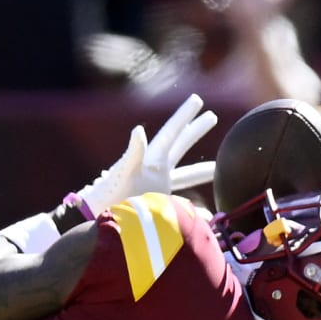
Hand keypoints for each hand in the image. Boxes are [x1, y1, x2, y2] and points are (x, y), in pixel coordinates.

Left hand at [78, 94, 219, 216]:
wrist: (103, 219)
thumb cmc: (110, 195)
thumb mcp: (123, 171)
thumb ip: (134, 151)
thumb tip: (139, 130)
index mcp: (152, 160)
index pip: (172, 134)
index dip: (184, 117)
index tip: (197, 100)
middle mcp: (155, 170)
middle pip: (180, 145)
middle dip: (195, 131)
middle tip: (212, 116)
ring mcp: (157, 186)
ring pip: (184, 174)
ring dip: (201, 170)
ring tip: (217, 166)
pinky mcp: (157, 204)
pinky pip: (180, 206)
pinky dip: (192, 209)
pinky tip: (208, 215)